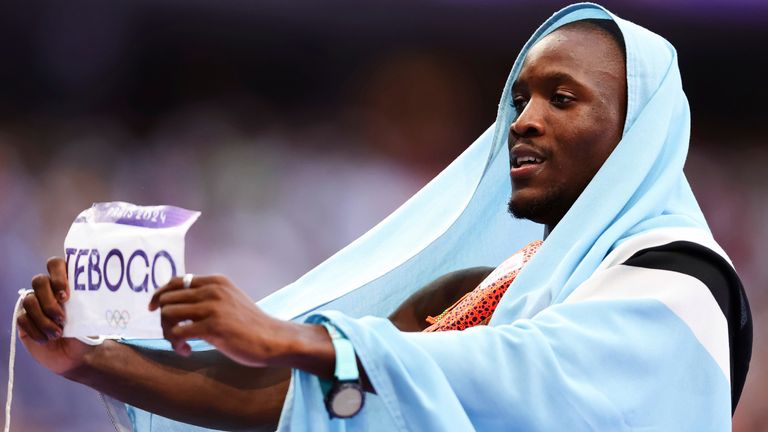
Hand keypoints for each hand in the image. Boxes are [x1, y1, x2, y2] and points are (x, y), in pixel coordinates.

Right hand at [17, 258, 92, 376]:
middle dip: (49, 301)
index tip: (66, 295)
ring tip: (58, 333)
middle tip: (62, 317)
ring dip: (43, 319)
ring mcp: (35, 304)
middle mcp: (48, 290)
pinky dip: (35, 330)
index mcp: (67, 283)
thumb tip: (89, 294)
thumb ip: (86, 304)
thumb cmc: (87, 333)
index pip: (56, 264)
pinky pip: (22, 318)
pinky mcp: (25, 319)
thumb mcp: (92, 318)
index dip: (58, 276)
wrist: (76, 356)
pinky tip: (46, 339)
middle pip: (39, 281)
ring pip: (30, 301)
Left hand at [149, 275, 295, 366]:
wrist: (273, 338)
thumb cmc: (250, 324)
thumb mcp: (230, 299)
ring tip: (181, 344)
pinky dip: (176, 345)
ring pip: (168, 315)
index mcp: (216, 281)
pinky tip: (187, 351)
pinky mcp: (213, 327)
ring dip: (168, 333)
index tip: (153, 308)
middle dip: (164, 319)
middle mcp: (213, 290)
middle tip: (174, 335)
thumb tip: (177, 301)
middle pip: (168, 299)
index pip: (175, 281)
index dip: (159, 294)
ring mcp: (213, 307)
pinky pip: (177, 333)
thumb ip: (207, 296)